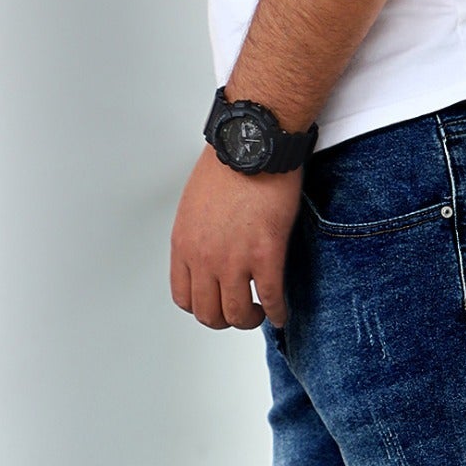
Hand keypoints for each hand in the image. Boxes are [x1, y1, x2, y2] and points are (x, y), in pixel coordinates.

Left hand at [170, 145, 303, 330]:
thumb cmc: (228, 165)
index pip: (184, 297)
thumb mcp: (194, 204)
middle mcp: (204, 257)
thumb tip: (210, 254)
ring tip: (261, 312)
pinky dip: (278, 313)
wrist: (253, 144)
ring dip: (251, 320)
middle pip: (209, 314)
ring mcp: (234, 260)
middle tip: (241, 312)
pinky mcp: (265, 256)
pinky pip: (271, 300)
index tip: (217, 303)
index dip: (203, 307)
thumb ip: (198, 235)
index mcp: (184, 244)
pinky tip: (281, 313)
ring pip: (238, 315)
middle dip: (226, 320)